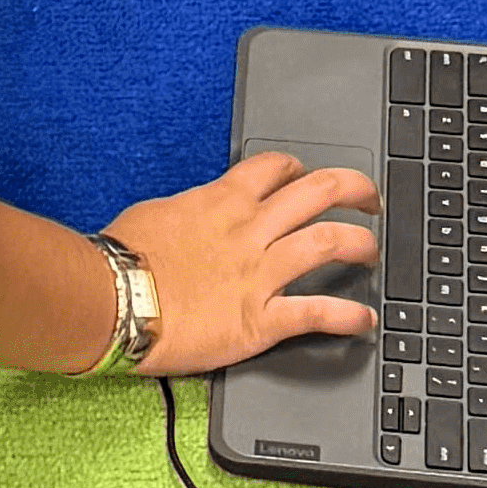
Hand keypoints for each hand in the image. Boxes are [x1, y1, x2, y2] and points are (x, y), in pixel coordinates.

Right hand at [105, 147, 378, 374]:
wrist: (114, 299)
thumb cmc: (123, 259)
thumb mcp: (156, 214)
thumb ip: (188, 211)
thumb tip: (192, 214)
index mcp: (222, 202)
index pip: (276, 168)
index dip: (300, 169)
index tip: (307, 176)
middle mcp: (250, 231)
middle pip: (319, 191)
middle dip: (355, 190)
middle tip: (368, 200)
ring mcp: (260, 273)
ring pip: (330, 242)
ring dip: (362, 244)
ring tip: (372, 252)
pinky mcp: (260, 319)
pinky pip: (317, 312)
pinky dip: (349, 316)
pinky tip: (365, 319)